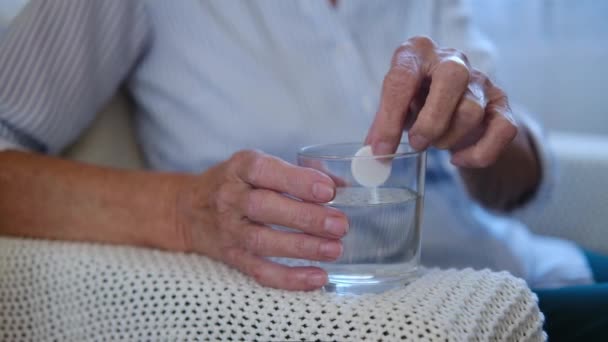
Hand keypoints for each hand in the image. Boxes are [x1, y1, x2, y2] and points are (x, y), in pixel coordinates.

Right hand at [174, 150, 348, 290]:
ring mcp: (228, 230)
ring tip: (334, 249)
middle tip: (339, 224)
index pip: (265, 171)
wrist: (188, 210)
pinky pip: (259, 271)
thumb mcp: (259, 167)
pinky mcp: (232, 256)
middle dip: (305, 217)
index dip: (297, 181)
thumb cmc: (236, 184)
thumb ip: (298, 174)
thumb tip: (341, 185)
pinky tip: (317, 277)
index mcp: (239, 168)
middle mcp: (229, 198)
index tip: (328, 191)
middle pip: (264, 207)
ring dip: (302, 247)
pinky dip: (289, 278)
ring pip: (262, 241)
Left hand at [365, 36, 516, 167]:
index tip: (381, 149)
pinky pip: (503, 130)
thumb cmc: (416, 99)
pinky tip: (458, 159)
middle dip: (431, 123)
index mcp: (417, 53)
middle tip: (416, 143)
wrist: (449, 99)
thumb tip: (373, 155)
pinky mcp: (500, 102)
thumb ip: (383, 126)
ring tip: (434, 143)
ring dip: (448, 139)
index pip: (402, 79)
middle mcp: (452, 59)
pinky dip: (479, 153)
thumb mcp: (396, 106)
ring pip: (471, 110)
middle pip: (451, 81)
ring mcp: (479, 80)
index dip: (389, 119)